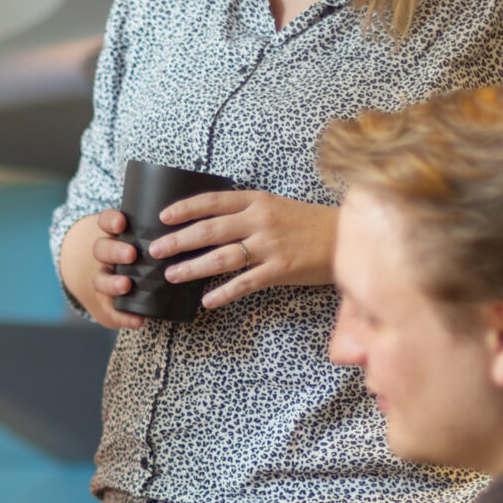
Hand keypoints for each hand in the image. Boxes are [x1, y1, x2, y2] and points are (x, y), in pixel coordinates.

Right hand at [58, 211, 147, 331]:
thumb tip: (185, 223)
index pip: (106, 221)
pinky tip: (138, 321)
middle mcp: (103, 257)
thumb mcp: (135, 238)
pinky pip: (112, 310)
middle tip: (131, 254)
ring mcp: (102, 279)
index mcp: (111, 234)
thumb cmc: (133, 251)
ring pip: (102, 280)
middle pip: (102, 250)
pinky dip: (124, 316)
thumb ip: (152, 233)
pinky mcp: (106, 303)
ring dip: (113, 283)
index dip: (111, 221)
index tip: (120, 222)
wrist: (108, 277)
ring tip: (126, 286)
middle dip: (115, 251)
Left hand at [148, 191, 338, 310]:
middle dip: (178, 241)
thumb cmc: (308, 223)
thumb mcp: (276, 206)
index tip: (162, 217)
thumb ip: (246, 211)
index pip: (212, 202)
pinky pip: (245, 283)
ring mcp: (270, 246)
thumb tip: (210, 219)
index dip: (185, 209)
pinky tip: (206, 301)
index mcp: (257, 201)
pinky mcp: (280, 270)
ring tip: (171, 275)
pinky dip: (223, 293)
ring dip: (193, 267)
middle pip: (210, 230)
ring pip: (222, 257)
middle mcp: (260, 221)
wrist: (346, 238)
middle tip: (155, 250)